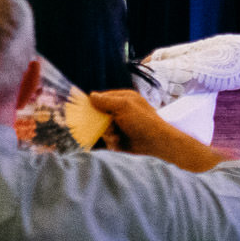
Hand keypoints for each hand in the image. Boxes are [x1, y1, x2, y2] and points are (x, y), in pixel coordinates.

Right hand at [88, 89, 225, 171]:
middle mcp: (119, 111)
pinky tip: (116, 144)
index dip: (91, 105)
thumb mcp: (124, 107)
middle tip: (110, 129)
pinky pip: (106, 140)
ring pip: (101, 129)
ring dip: (107, 135)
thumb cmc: (143, 122)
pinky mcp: (119, 139)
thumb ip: (106, 101)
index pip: (100, 99)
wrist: (157, 144)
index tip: (82, 112)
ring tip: (116, 139)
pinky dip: (109, 143)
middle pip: (98, 115)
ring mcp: (119, 125)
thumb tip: (91, 95)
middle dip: (100, 124)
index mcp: (122, 99)